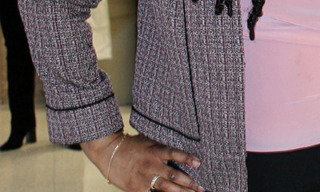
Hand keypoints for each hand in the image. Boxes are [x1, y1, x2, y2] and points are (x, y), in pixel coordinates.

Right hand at [82, 132, 203, 191]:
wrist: (108, 152)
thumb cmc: (131, 145)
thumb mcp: (149, 140)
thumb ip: (163, 144)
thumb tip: (183, 139)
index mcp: (156, 151)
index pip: (175, 154)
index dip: (187, 159)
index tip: (199, 164)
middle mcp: (152, 165)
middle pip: (174, 175)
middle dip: (189, 183)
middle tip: (202, 187)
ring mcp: (144, 178)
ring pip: (166, 188)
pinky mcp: (136, 188)